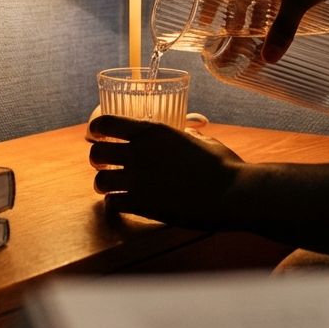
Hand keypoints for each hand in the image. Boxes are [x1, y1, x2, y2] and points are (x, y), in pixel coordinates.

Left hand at [88, 115, 245, 228]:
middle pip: (96, 153)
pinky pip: (113, 203)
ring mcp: (139, 179)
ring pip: (99, 181)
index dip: (96, 130)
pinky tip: (125, 203)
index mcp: (152, 131)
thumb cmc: (223, 165)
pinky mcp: (142, 204)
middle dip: (98, 160)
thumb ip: (188, 134)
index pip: (105, 123)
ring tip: (113, 188)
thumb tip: (189, 131)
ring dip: (104, 185)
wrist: (232, 193)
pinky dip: (116, 203)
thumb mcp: (202, 140)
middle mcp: (140, 152)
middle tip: (106, 166)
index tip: (96, 135)